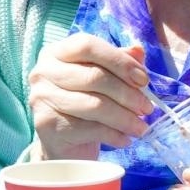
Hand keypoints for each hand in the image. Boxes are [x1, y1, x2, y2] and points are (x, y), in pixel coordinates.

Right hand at [28, 37, 152, 160]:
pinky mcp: (47, 125)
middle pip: (93, 76)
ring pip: (94, 105)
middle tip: (147, 108)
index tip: (143, 79)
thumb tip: (138, 51)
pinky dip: (115, 135)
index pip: (87, 45)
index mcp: (55, 53)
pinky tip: (124, 138)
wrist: (62, 143)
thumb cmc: (83, 103)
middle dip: (127, 94)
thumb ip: (117, 62)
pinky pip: (90, 129)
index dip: (119, 60)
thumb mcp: (101, 78)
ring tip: (140, 127)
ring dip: (125, 118)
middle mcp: (43, 72)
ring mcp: (42, 98)